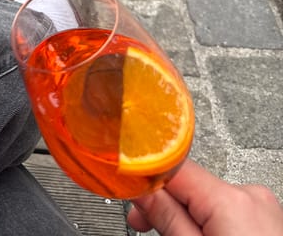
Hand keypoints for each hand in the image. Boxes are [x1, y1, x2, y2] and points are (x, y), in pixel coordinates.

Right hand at [127, 159, 282, 235]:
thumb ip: (166, 218)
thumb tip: (141, 191)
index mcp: (232, 200)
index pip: (174, 167)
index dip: (145, 177)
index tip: (125, 187)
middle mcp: (251, 196)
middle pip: (190, 185)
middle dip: (165, 204)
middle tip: (143, 227)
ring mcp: (264, 209)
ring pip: (209, 200)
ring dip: (187, 217)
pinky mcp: (269, 222)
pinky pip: (228, 213)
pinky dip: (210, 225)